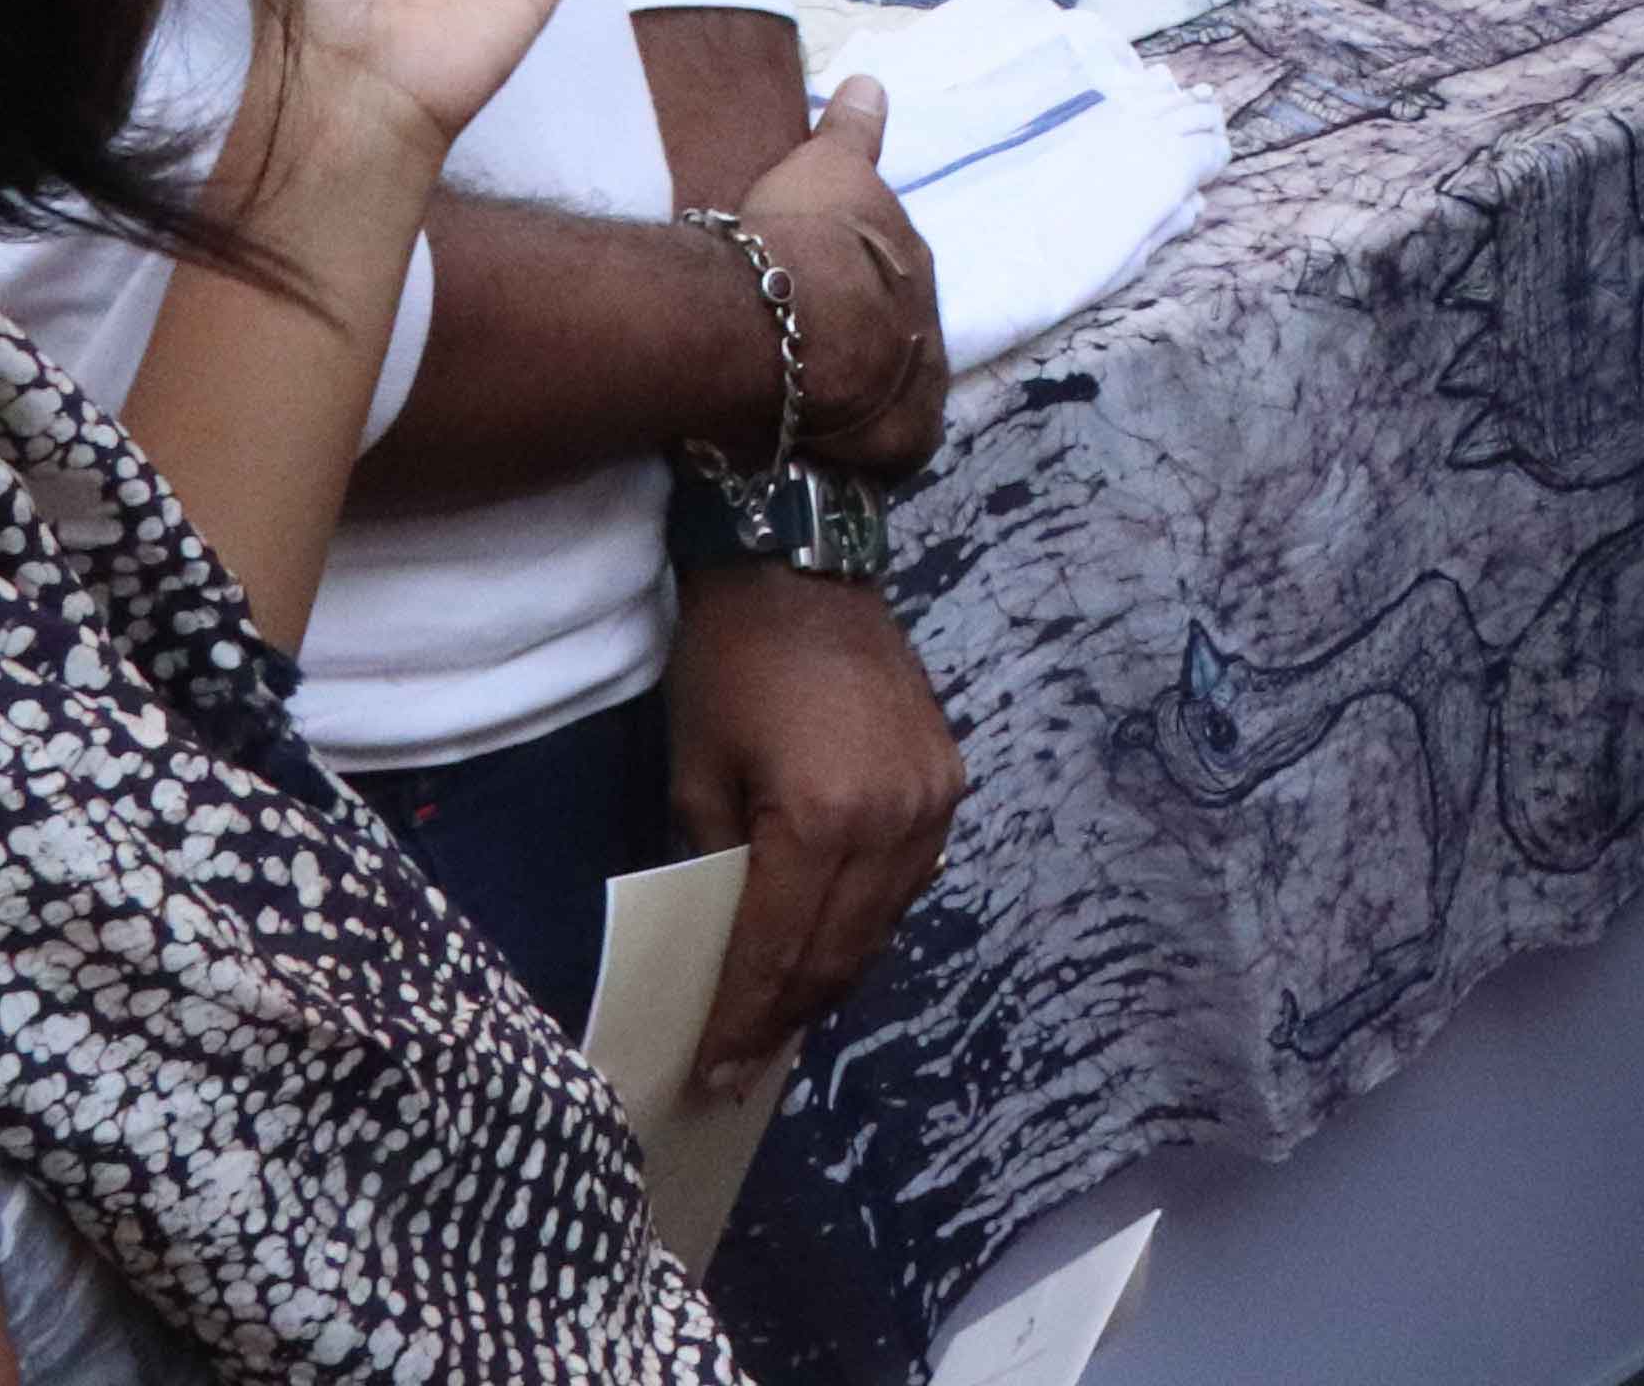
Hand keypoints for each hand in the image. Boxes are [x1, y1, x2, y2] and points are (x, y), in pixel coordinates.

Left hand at [666, 562, 965, 1096]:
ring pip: (882, 927)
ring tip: (781, 1020)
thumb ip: (712, 867)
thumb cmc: (729, 664)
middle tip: (740, 1070)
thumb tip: (717, 951)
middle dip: (784, 1019)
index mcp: (820, 820)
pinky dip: (867, 923)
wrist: (804, 565)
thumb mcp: (695, 773)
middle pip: (837, 955)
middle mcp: (893, 823)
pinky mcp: (948, 782)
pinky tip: (831, 944)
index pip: (776, 952)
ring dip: (830, 979)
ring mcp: (932, 803)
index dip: (741, 1022)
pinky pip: (908, 882)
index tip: (712, 1077)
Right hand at [735, 81, 949, 477]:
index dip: (857, 278)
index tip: (821, 285)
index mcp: (914, 259)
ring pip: (895, 390)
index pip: (893, 272)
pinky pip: (887, 449)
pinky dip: (863, 449)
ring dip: (864, 394)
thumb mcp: (827, 166)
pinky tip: (826, 447)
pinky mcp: (903, 443)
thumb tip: (873, 81)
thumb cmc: (800, 234)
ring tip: (809, 400)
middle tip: (809, 344)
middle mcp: (930, 322)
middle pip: (899, 332)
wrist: (784, 315)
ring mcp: (921, 386)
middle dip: (866, 336)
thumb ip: (852, 132)